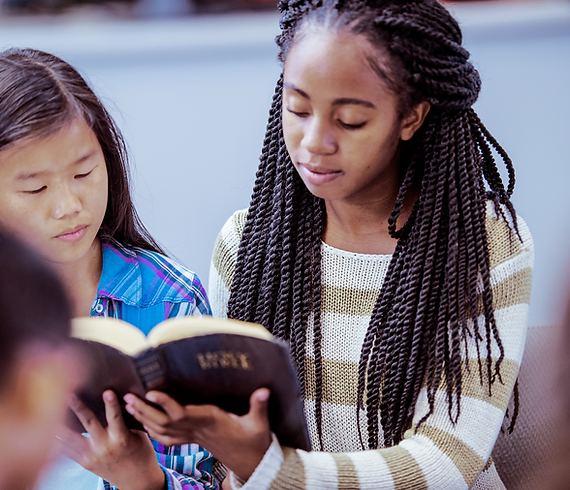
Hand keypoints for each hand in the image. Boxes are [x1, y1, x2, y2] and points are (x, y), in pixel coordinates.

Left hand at [56, 390, 165, 489]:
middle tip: (69, 395)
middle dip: (79, 409)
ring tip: (49, 412)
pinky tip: (47, 430)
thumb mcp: (140, 435)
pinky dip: (58, 440)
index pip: (116, 417)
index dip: (112, 404)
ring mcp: (93, 456)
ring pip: (72, 439)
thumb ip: (130, 419)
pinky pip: (67, 451)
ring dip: (61, 425)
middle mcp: (105, 448)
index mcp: (122, 439)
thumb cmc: (142, 453)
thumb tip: (124, 398)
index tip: (107, 391)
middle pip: (90, 424)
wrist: (137, 480)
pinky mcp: (85, 463)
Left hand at [124, 388, 271, 481]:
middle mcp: (197, 430)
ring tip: (129, 405)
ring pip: (163, 430)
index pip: (182, 413)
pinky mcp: (193, 441)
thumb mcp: (259, 424)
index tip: (151, 392)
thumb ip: (259, 406)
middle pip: (164, 422)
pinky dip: (154, 431)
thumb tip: (264, 390)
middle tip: (127, 397)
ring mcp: (193, 437)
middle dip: (145, 410)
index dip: (165, 404)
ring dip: (144, 419)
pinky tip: (145, 424)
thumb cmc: (254, 441)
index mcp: (209, 422)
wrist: (251, 462)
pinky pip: (168, 439)